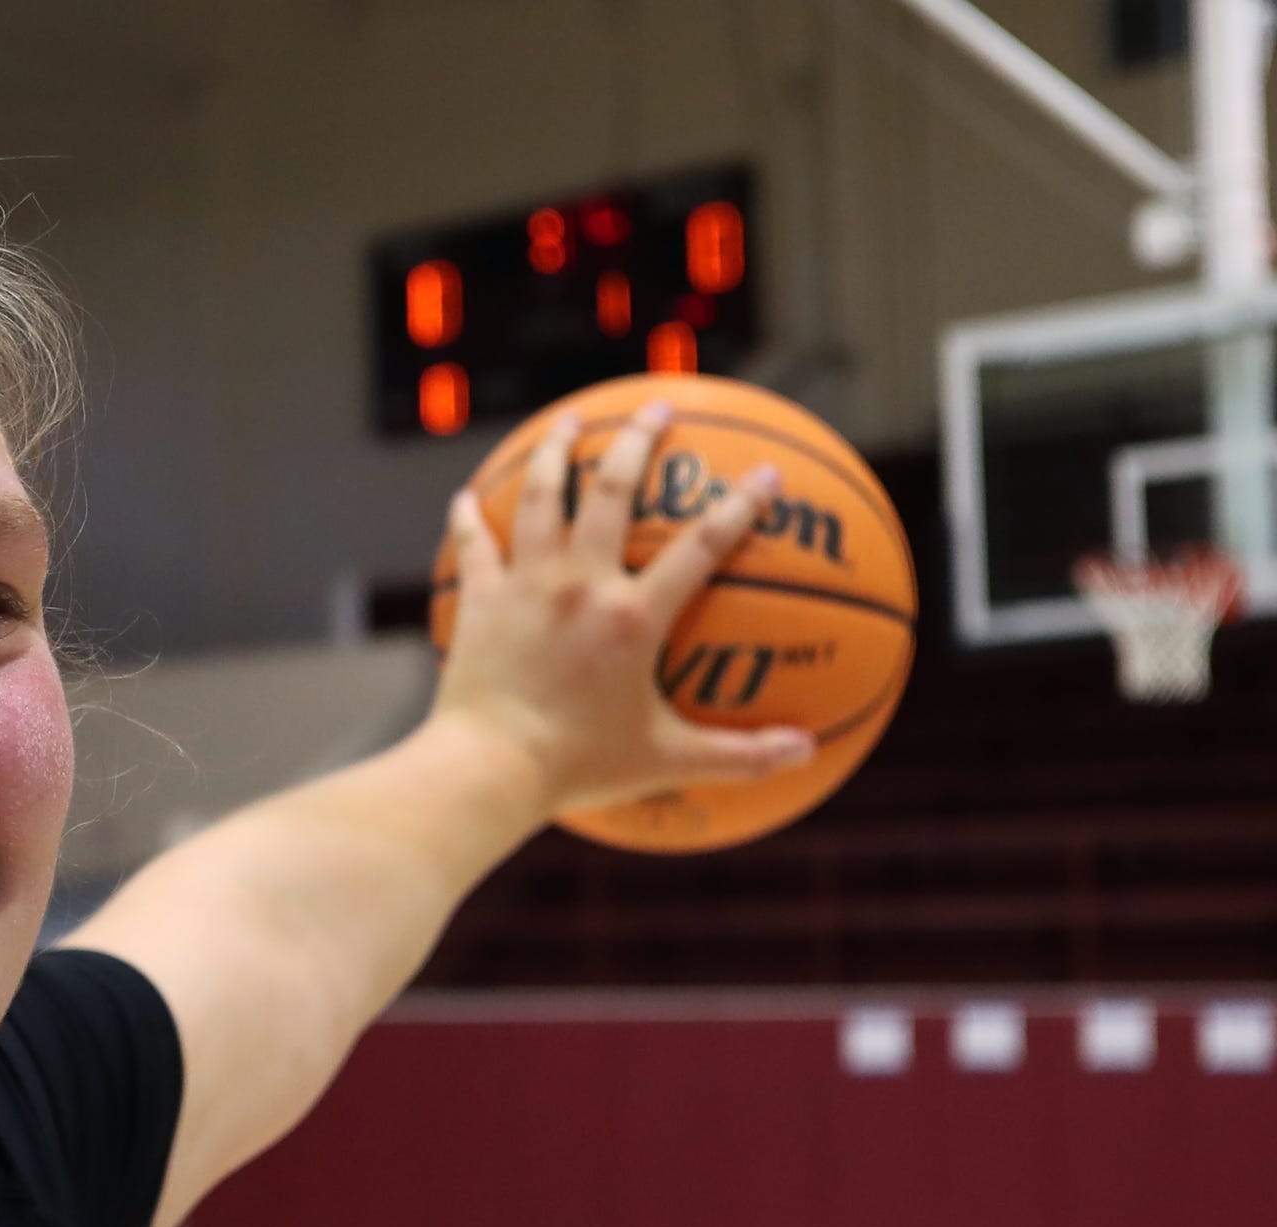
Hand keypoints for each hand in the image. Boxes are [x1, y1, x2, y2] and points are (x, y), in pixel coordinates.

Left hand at [430, 400, 815, 818]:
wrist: (487, 769)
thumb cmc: (578, 768)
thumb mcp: (668, 762)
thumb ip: (740, 757)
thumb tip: (808, 753)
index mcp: (634, 618)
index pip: (701, 547)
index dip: (740, 506)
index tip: (769, 473)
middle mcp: (581, 585)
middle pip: (612, 491)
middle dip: (639, 441)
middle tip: (659, 407)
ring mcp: (525, 585)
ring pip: (542, 496)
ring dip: (557, 451)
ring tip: (568, 421)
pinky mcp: (479, 599)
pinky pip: (474, 544)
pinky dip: (470, 516)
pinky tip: (467, 496)